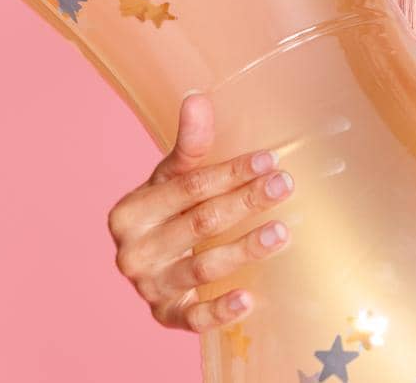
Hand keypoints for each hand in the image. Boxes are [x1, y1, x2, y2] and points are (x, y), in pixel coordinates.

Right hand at [106, 92, 295, 331]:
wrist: (153, 258)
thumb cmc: (169, 210)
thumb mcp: (173, 177)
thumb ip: (190, 144)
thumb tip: (197, 97)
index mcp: (130, 212)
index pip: (187, 187)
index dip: (230, 172)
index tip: (269, 159)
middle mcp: (133, 253)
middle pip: (199, 224)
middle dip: (245, 203)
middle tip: (285, 186)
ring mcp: (148, 288)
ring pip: (201, 268)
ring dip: (244, 249)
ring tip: (281, 233)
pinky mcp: (166, 316)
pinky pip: (193, 318)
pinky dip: (220, 310)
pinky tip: (249, 299)